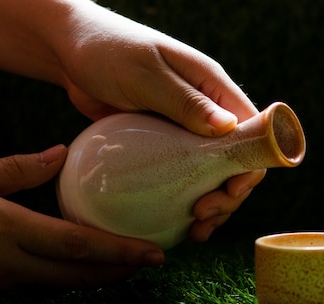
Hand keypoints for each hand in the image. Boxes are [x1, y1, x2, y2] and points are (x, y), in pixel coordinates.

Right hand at [0, 145, 164, 291]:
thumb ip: (16, 169)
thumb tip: (60, 154)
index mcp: (5, 227)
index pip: (77, 244)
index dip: (120, 251)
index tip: (154, 253)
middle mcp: (6, 262)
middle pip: (77, 273)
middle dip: (119, 270)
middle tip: (153, 261)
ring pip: (59, 282)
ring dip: (95, 275)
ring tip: (127, 262)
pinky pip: (38, 282)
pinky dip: (66, 274)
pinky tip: (82, 263)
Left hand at [54, 2, 265, 240]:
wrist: (71, 52)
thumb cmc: (108, 52)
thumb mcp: (146, 74)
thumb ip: (186, 101)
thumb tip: (228, 128)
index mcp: (215, 88)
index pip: (252, 132)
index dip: (250, 165)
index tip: (232, 191)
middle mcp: (209, 112)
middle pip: (238, 161)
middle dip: (229, 195)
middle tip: (203, 215)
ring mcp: (188, 132)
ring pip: (215, 175)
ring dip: (213, 206)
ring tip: (197, 231)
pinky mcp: (167, 146)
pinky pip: (187, 177)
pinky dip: (188, 201)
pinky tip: (180, 222)